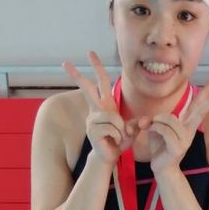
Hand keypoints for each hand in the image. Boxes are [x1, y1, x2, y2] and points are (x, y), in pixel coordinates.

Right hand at [63, 51, 148, 167]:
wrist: (111, 156)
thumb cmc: (119, 141)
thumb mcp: (131, 130)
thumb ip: (137, 123)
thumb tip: (143, 121)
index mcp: (105, 105)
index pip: (101, 82)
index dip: (98, 67)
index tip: (91, 53)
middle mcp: (96, 110)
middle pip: (87, 88)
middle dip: (77, 75)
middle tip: (64, 62)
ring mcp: (92, 119)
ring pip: (112, 117)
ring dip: (121, 130)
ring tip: (118, 137)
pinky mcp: (92, 130)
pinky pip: (112, 128)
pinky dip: (118, 135)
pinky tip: (114, 141)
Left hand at [147, 78, 208, 176]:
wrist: (161, 168)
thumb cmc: (160, 147)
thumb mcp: (156, 128)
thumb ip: (154, 120)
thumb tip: (146, 119)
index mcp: (186, 124)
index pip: (197, 106)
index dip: (206, 94)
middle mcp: (189, 131)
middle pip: (199, 111)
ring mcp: (185, 139)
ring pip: (170, 119)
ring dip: (157, 120)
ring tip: (151, 126)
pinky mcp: (178, 147)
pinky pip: (164, 129)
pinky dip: (154, 128)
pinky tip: (150, 131)